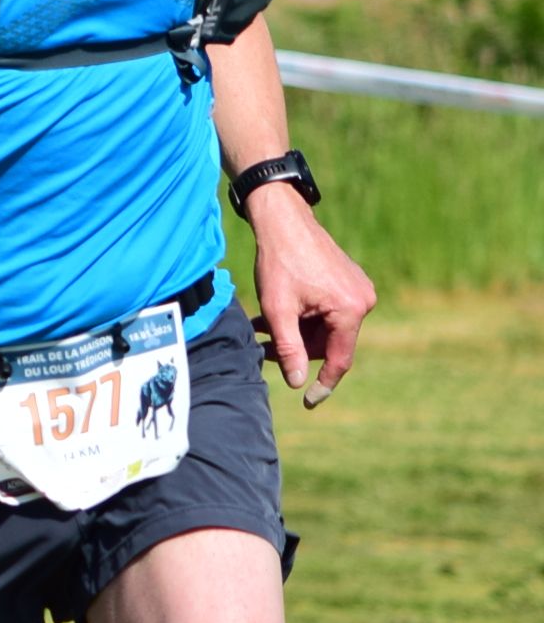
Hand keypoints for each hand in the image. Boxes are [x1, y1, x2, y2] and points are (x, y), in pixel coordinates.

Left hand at [246, 185, 374, 407]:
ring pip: (324, 328)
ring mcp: (357, 290)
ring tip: (261, 327)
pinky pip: (326, 312)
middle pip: (329, 343)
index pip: (340, 360)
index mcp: (351, 310)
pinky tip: (273, 315)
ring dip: (295, 332)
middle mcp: (363, 300)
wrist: (283, 219)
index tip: (309, 403)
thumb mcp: (278, 310)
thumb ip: (289, 349)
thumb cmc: (279, 262)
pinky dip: (302, 317)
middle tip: (263, 349)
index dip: (323, 383)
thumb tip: (298, 383)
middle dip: (296, 348)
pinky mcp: (348, 282)